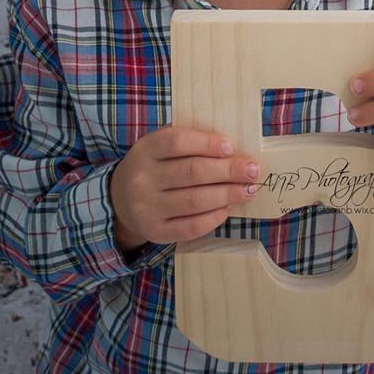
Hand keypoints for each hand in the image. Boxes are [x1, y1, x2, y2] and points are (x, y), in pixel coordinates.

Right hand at [109, 125, 261, 250]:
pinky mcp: (156, 232)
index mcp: (146, 150)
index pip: (178, 142)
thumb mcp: (159, 146)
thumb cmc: (153, 166)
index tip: (231, 147)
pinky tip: (228, 208)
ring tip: (248, 190)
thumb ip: (188, 141)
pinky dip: (214, 217)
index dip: (207, 144)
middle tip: (253, 170)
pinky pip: (191, 227)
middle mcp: (143, 179)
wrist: (120, 200)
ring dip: (227, 194)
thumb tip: (230, 146)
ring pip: (195, 201)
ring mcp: (148, 208)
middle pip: (192, 172)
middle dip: (228, 171)